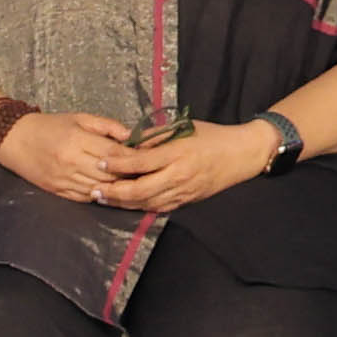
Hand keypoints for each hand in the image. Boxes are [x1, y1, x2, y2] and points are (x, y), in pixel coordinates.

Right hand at [0, 108, 146, 204]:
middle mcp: (71, 162)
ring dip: (116, 188)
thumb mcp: (79, 118)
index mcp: (77, 141)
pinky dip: (99, 195)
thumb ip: (106, 126)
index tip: (147, 158)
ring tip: (132, 185)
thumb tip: (132, 135)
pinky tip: (110, 192)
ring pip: (99, 189)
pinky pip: (85, 198)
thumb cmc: (50, 125)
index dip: (132, 158)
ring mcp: (63, 179)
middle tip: (145, 174)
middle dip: (128, 176)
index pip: (113, 154)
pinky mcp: (57, 191)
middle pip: (109, 175)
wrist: (14, 139)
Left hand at [102, 122, 274, 214]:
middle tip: (95, 190)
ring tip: (104, 199)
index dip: (118, 164)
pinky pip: (159, 207)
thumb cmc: (212, 136)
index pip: (140, 162)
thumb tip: (129, 143)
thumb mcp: (184, 128)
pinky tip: (127, 204)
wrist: (241, 155)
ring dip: (123, 203)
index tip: (101, 161)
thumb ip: (156, 137)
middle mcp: (178, 175)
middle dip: (114, 192)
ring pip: (146, 203)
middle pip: (139, 190)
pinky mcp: (187, 200)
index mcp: (177, 153)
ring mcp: (183, 191)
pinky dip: (140, 207)